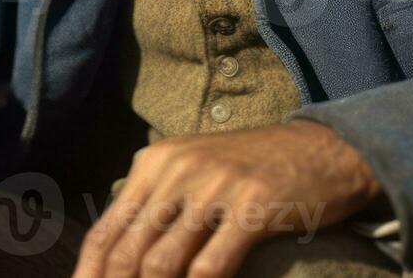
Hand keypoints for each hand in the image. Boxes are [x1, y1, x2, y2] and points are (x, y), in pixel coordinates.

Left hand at [72, 119, 387, 277]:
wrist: (322, 148)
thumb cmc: (253, 169)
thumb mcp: (195, 170)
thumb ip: (155, 203)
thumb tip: (114, 258)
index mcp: (157, 162)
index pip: (107, 231)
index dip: (89, 277)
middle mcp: (179, 168)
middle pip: (128, 252)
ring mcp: (216, 186)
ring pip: (161, 263)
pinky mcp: (253, 207)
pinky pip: (209, 267)